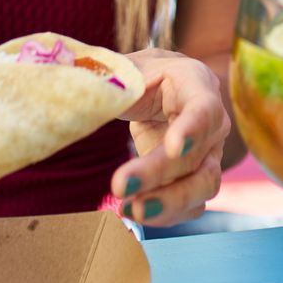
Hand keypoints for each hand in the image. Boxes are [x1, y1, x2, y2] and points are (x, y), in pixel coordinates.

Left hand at [110, 49, 230, 228]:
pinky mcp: (197, 178)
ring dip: (167, 202)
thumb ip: (104, 78)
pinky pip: (190, 204)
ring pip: (202, 185)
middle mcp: (211, 122)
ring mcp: (209, 153)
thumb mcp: (124, 68)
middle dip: (161, 175)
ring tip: (129, 209)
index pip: (204, 108)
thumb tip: (71, 87)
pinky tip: (134, 210)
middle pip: (198, 155)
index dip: (192, 129)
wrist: (159, 89)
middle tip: (122, 186)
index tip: (172, 147)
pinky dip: (164, 213)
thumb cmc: (141, 76)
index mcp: (195, 84)